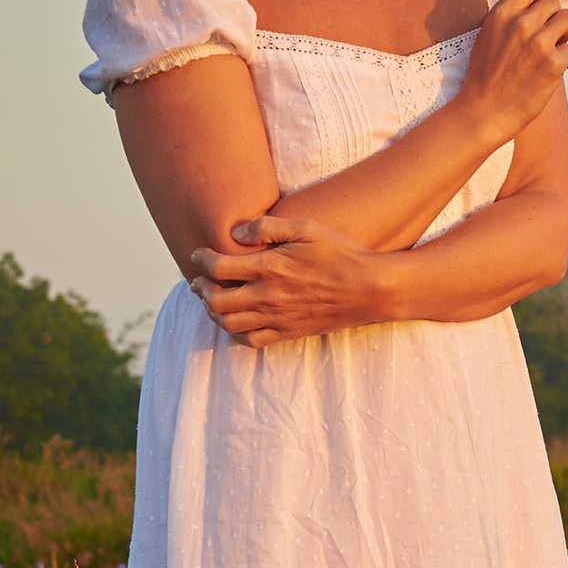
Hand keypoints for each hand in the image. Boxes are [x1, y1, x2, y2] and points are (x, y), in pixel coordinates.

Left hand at [189, 213, 389, 344]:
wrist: (369, 289)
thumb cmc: (341, 253)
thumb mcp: (308, 227)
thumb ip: (268, 227)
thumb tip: (236, 233)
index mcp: (270, 266)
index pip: (218, 267)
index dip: (200, 260)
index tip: (198, 255)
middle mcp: (268, 295)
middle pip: (216, 300)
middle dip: (201, 289)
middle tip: (199, 280)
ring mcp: (277, 317)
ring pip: (228, 323)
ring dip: (214, 312)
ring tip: (214, 300)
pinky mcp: (287, 332)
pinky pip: (250, 340)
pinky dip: (235, 333)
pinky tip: (237, 321)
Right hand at [458, 0, 567, 142]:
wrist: (484, 111)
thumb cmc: (486, 74)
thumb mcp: (489, 33)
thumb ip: (511, 14)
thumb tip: (539, 0)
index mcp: (503, 13)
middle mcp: (521, 24)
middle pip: (555, 2)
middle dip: (553, 16)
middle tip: (545, 35)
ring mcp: (539, 43)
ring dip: (562, 32)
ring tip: (547, 49)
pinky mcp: (554, 64)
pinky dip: (559, 59)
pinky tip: (542, 71)